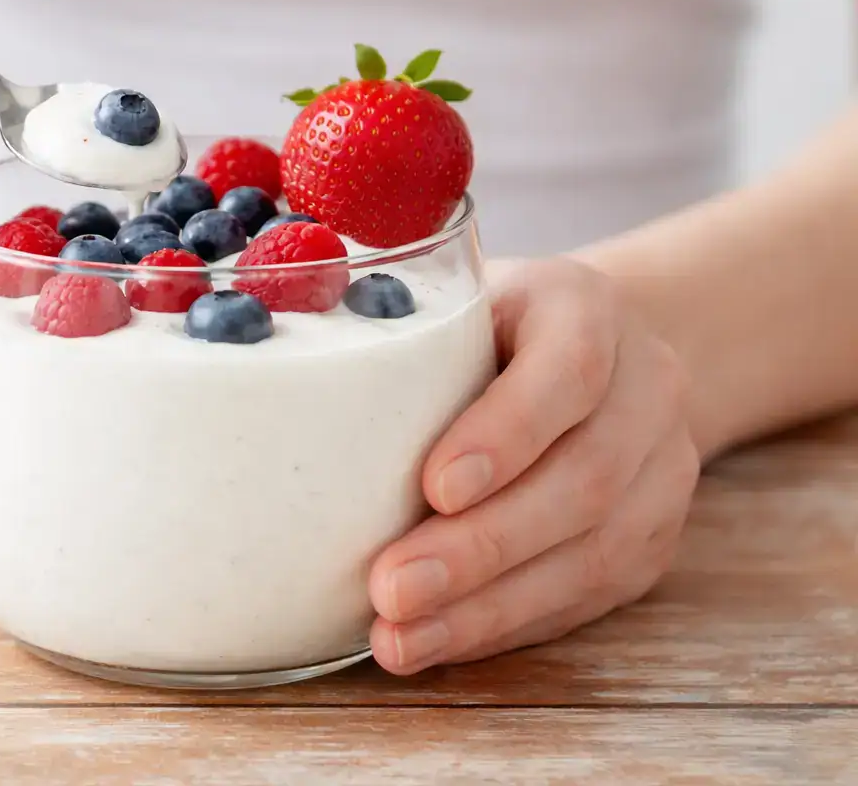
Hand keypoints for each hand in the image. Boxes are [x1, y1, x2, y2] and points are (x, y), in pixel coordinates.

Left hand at [367, 258, 699, 673]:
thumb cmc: (486, 327)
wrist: (598, 354)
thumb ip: (392, 330)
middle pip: (581, 479)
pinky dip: (507, 625)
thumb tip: (280, 393)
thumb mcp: (451, 302)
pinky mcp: (653, 539)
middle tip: (390, 588)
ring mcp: (662, 467)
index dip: (505, 433)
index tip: (433, 487)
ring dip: (488, 606)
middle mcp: (645, 386)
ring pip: (593, 552)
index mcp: (586, 308)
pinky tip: (439, 641)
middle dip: (480, 546)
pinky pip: (587, 595)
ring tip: (400, 637)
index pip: (566, 370)